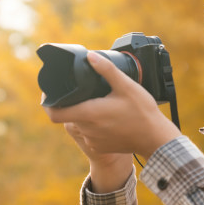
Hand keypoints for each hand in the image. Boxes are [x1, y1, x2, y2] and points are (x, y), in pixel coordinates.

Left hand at [43, 51, 180, 158]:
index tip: (52, 92)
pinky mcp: (100, 147)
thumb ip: (106, 70)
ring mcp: (93, 141)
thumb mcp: (126, 86)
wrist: (155, 139)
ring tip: (101, 105)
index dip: (48, 103)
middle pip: (69, 115)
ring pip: (80, 124)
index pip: (55, 113)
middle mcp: (87, 129)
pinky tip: (109, 119)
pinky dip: (94, 126)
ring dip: (85, 115)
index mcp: (90, 114)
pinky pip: (90, 134)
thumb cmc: (142, 112)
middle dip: (74, 103)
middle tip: (87, 93)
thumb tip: (90, 56)